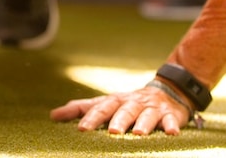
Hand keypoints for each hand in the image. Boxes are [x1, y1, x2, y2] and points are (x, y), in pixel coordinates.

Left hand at [50, 85, 189, 134]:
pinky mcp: (170, 115)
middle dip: (118, 120)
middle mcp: (132, 103)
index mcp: (115, 101)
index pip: (101, 108)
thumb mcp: (105, 103)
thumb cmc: (128, 103)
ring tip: (138, 134)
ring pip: (147, 115)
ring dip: (143, 123)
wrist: (166, 92)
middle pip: (124, 110)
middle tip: (112, 132)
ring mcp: (152, 108)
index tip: (81, 129)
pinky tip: (172, 133)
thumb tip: (53, 116)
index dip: (91, 118)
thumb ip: (81, 109)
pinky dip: (171, 126)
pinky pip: (171, 120)